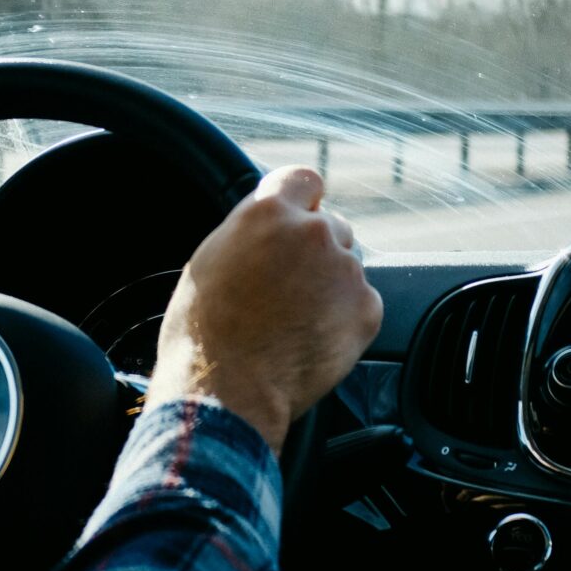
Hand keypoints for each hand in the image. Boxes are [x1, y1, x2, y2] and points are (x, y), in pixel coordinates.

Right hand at [146, 166, 382, 453]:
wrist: (226, 391)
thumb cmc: (204, 334)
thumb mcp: (209, 260)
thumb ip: (248, 230)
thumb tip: (266, 225)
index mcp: (268, 212)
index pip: (305, 180)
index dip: (302, 201)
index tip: (300, 216)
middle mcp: (313, 232)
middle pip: (331, 227)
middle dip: (315, 252)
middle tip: (288, 287)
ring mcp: (344, 271)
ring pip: (347, 267)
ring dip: (330, 285)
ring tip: (295, 320)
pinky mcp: (366, 309)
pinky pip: (362, 303)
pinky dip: (345, 319)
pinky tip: (312, 338)